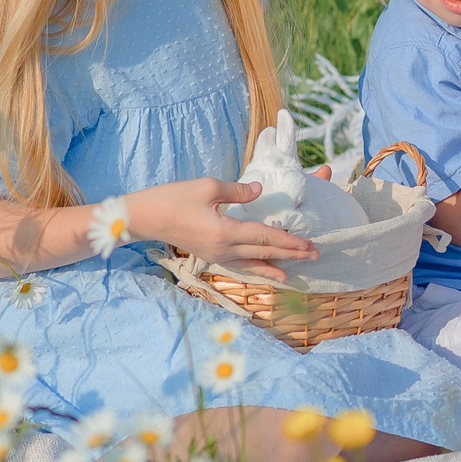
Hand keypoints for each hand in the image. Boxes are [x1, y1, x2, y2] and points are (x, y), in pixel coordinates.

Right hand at [128, 178, 319, 282]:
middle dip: (290, 255)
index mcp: (226, 232)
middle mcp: (224, 249)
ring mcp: (216, 255)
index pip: (265, 238)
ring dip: (274, 266)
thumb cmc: (174, 198)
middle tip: (314, 256)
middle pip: (263, 253)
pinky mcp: (210, 254)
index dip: (290, 242)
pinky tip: (262, 270)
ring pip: (252, 263)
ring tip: (292, 274)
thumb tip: (259, 190)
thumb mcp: (208, 187)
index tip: (310, 245)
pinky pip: (238, 264)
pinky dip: (255, 267)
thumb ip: (237, 191)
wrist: (145, 217)